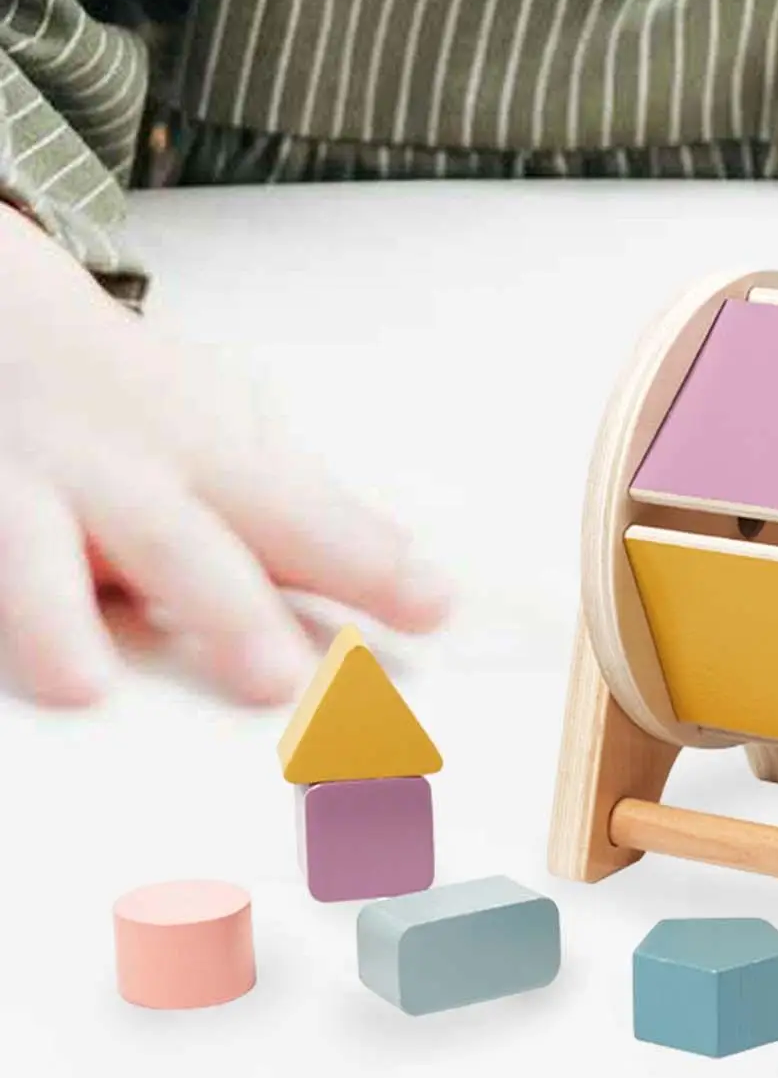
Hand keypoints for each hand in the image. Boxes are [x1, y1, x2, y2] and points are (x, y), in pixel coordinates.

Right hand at [0, 204, 450, 707]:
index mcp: (210, 459)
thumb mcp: (223, 433)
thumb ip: (303, 511)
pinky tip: (13, 667)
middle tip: (280, 679)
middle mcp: (122, 476)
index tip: (434, 605)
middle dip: (230, 611)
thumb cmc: (122, 394)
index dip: (369, 565)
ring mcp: (24, 492)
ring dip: (60, 618)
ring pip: (38, 555)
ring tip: (82, 683)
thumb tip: (404, 570)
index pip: (304, 519)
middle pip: (181, 542)